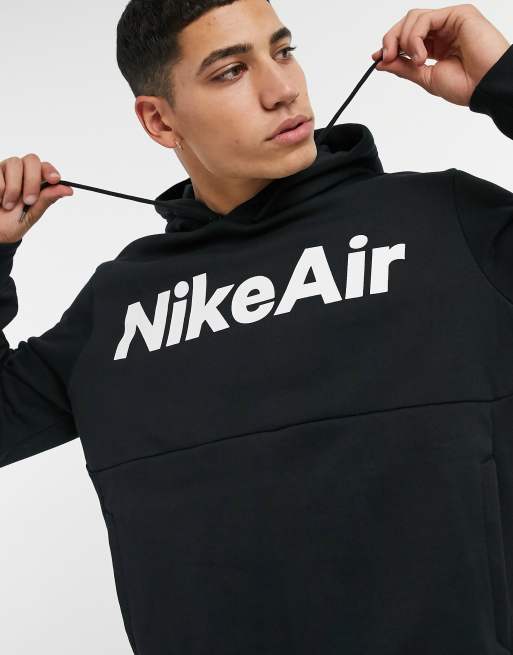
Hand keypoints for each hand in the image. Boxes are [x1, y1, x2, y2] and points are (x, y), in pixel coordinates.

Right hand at [0, 154, 72, 242]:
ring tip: (9, 205)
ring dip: (14, 188)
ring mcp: (6, 170)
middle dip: (32, 180)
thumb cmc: (14, 222)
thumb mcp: (33, 213)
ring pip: (15, 164)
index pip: (45, 167)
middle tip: (29, 200)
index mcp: (35, 181)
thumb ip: (48, 198)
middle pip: (32, 160)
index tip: (54, 179)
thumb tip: (69, 190)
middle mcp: (21, 172)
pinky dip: (0, 189)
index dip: (50, 171)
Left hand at [370, 4, 510, 105]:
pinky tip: (422, 55)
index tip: (376, 58)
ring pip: (413, 18)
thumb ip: (404, 67)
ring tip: (416, 61)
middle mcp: (442, 31)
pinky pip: (425, 18)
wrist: (485, 87)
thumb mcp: (426, 78)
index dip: (390, 45)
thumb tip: (382, 62)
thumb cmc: (466, 85)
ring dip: (405, 41)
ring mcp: (450, 21)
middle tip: (386, 58)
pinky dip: (416, 37)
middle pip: (406, 23)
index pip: (407, 38)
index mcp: (436, 46)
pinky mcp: (458, 14)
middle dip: (391, 40)